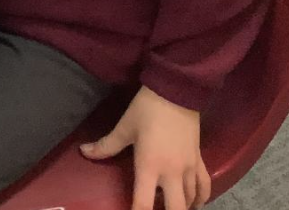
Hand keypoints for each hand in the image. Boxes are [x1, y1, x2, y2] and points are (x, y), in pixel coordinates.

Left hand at [80, 86, 210, 209]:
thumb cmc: (147, 109)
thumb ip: (106, 145)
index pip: (144, 204)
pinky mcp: (200, 160)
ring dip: (181, 208)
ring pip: (191, 201)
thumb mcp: (124, 127)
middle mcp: (172, 173)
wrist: (176, 91)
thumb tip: (84, 152)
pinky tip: (194, 202)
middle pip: (175, 209)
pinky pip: (204, 186)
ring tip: (169, 206)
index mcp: (149, 166)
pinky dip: (200, 198)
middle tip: (154, 207)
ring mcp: (189, 168)